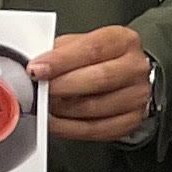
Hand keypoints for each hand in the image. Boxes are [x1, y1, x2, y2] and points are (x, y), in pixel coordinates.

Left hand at [35, 25, 154, 142]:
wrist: (121, 77)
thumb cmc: (96, 59)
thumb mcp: (78, 44)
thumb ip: (59, 51)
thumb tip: (35, 66)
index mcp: (123, 41)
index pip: (93, 49)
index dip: (61, 61)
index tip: (36, 70)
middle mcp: (136, 68)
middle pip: (99, 79)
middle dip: (62, 86)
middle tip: (40, 89)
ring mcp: (137, 96)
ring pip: (95, 107)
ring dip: (62, 108)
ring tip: (45, 104)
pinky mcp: (130, 121)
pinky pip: (94, 129)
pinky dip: (68, 127)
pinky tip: (54, 121)